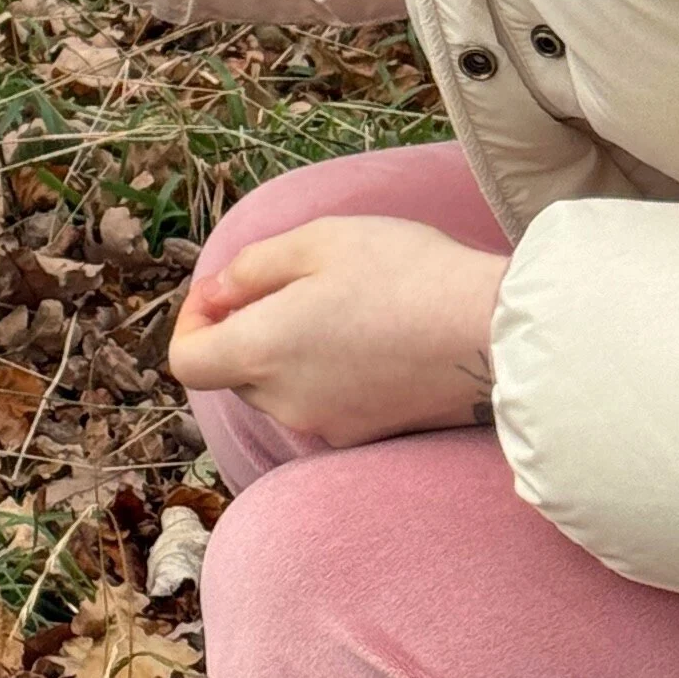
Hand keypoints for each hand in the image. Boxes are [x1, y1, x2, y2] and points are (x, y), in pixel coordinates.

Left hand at [167, 214, 505, 447]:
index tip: (224, 292)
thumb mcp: (316, 241)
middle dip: (247, 330)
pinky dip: (330, 373)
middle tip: (293, 284)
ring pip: (281, 388)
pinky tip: (372, 337)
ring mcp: (330, 425)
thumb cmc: (403, 273)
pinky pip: (325, 403)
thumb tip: (215, 293)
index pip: (187, 363)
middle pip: (236, 373)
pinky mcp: (370, 435)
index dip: (192, 323)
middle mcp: (287, 401)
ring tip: (343, 306)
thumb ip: (251, 269)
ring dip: (290, 352)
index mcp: (262, 351)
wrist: (491, 333)